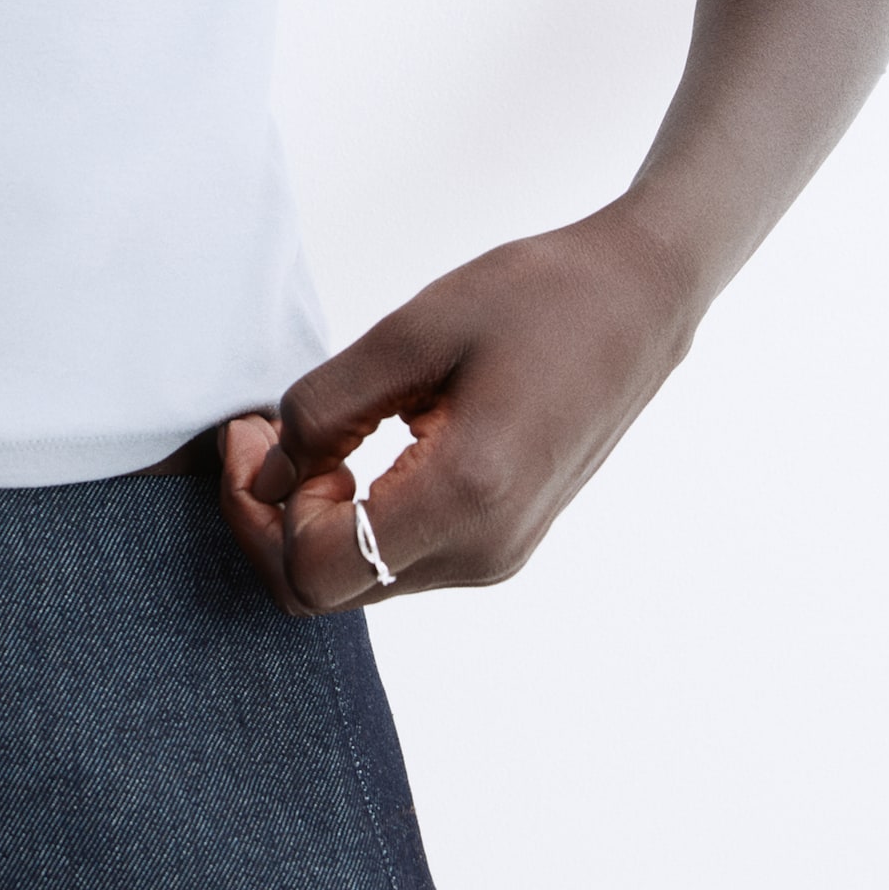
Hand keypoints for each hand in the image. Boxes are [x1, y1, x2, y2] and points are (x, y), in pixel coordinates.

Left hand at [218, 207, 694, 614]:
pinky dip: (350, 519)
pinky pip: (396, 558)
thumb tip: (265, 478)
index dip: (259, 511)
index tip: (249, 432)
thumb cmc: (535, 298)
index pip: (316, 568)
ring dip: (309, 520)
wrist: (639, 300)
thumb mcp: (410, 333)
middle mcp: (484, 550)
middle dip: (270, 520)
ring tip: (299, 436)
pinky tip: (346, 453)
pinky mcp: (501, 542)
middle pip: (328, 591)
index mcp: (465, 498)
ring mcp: (498, 555)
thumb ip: (324, 410)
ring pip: (358, 580)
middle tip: (253, 435)